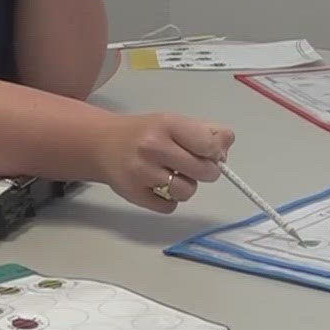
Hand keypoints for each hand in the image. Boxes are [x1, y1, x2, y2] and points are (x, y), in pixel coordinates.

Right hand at [94, 113, 235, 214]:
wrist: (103, 144)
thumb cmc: (147, 133)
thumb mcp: (175, 123)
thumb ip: (206, 132)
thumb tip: (227, 145)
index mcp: (168, 124)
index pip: (208, 144)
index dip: (215, 152)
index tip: (208, 153)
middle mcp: (153, 146)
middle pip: (204, 171)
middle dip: (206, 172)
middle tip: (193, 167)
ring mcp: (142, 172)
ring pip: (187, 192)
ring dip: (186, 187)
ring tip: (174, 176)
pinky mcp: (134, 194)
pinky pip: (169, 207)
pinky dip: (169, 200)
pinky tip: (158, 187)